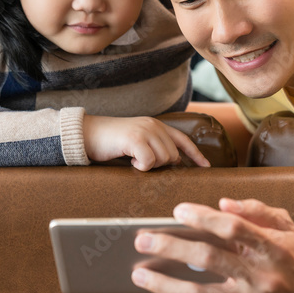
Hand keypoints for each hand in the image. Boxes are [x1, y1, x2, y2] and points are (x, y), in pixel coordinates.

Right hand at [83, 115, 209, 170]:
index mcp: (156, 125)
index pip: (183, 140)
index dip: (196, 155)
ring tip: (132, 158)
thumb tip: (174, 162)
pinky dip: (140, 166)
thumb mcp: (137, 141)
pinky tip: (129, 159)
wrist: (87, 134)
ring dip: (148, 165)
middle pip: (173, 156)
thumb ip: (155, 146)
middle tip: (140, 160)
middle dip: (160, 165)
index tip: (206, 167)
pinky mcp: (135, 139)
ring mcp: (145, 131)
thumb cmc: (111, 142)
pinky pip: (149, 162)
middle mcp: (154, 125)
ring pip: (163, 160)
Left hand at [131, 198, 293, 292]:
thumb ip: (257, 211)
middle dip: (170, 247)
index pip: (233, 227)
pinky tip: (169, 290)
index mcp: (274, 246)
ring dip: (165, 284)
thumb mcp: (289, 227)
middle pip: (208, 258)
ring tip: (140, 275)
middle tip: (142, 240)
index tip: (177, 211)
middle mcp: (263, 274)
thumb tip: (221, 204)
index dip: (203, 217)